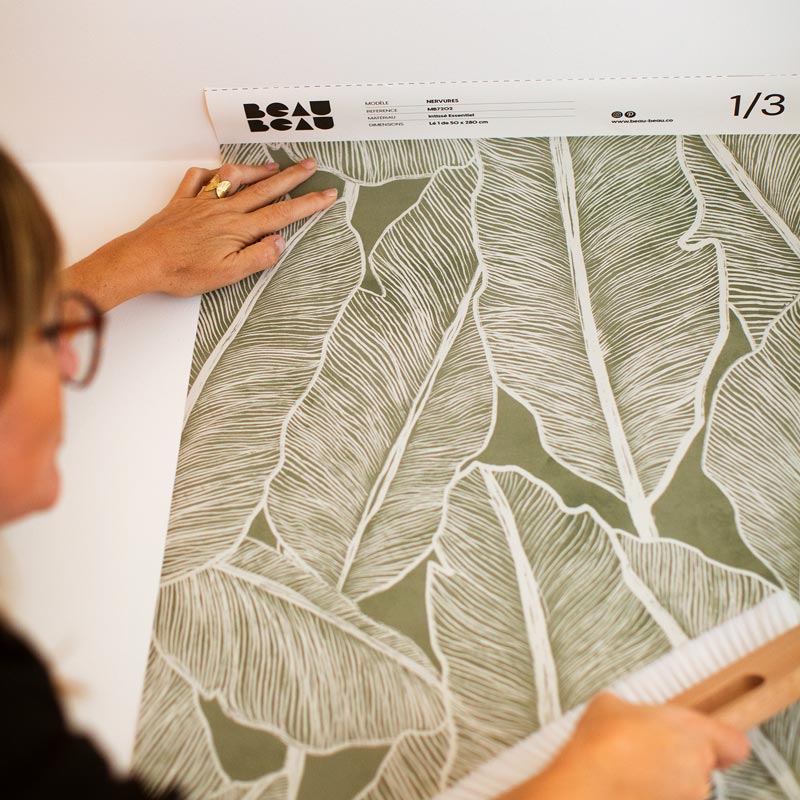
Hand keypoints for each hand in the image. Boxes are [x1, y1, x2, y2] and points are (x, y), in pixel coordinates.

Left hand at [63, 159, 336, 310]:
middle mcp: (224, 209)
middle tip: (311, 164)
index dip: (308, 204)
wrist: (143, 259)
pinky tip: (219, 173)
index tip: (328, 194)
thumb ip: (257, 257)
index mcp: (239, 228)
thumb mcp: (227, 274)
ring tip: (273, 166)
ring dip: (257, 170)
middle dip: (292, 177)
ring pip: (236, 178)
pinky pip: (200, 178)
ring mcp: (203, 202)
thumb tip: (281, 241)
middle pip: (265, 189)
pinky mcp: (183, 201)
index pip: (282, 213)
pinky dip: (212, 172)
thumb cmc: (183, 271)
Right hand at [502, 693, 750, 799]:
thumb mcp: (611, 704)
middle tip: (650, 747)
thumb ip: (631, 709)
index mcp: (693, 732)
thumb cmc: (604, 743)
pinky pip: (667, 797)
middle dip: (679, 757)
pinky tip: (628, 785)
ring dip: (666, 778)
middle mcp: (698, 768)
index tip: (708, 737)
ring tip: (632, 768)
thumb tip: (623, 713)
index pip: (734, 743)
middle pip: (703, 763)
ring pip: (685, 786)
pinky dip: (651, 793)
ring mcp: (686, 796)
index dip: (720, 740)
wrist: (590, 784)